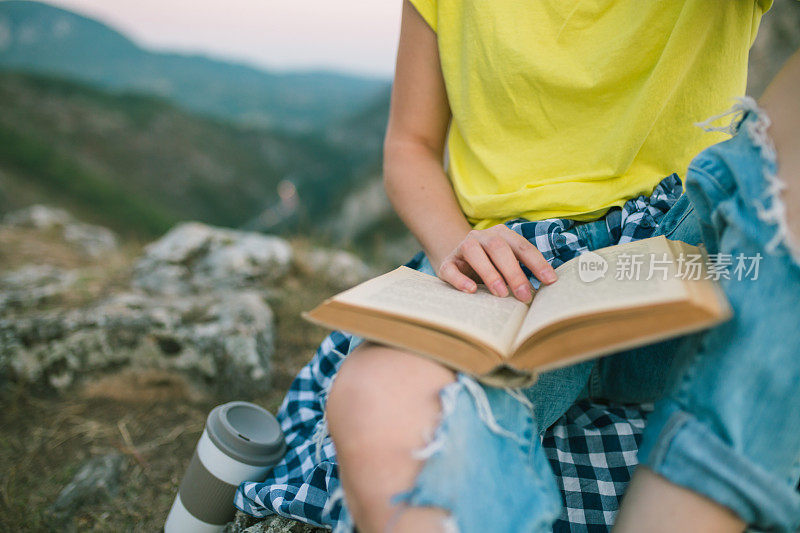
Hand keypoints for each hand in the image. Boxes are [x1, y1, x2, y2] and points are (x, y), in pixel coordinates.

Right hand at [435, 225, 556, 302]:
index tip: (550, 281)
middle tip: (524, 295)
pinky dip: (460, 280)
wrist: (457, 264)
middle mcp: (481, 236)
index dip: (537, 263)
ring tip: (501, 294)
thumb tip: (538, 292)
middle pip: (498, 247)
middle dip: (514, 272)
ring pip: (474, 252)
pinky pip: (451, 269)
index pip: (522, 246)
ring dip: (490, 273)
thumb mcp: (507, 266)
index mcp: (501, 234)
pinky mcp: (447, 263)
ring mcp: (462, 247)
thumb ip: (522, 273)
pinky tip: (471, 290)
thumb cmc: (490, 267)